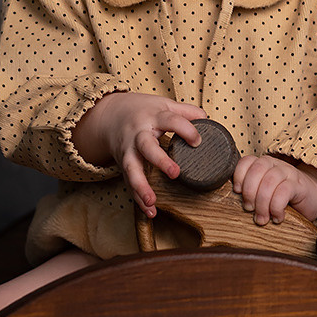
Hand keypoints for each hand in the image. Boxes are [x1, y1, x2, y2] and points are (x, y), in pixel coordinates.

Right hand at [73, 92, 203, 217]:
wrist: (110, 116)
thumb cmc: (142, 111)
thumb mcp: (163, 105)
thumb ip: (185, 111)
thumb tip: (206, 118)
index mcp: (152, 117)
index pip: (170, 121)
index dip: (186, 130)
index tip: (198, 141)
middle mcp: (138, 134)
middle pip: (147, 147)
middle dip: (160, 160)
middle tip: (175, 173)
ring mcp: (129, 151)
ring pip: (132, 169)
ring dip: (141, 186)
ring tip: (152, 201)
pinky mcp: (124, 165)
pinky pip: (130, 183)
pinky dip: (138, 199)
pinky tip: (150, 212)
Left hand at [231, 154, 316, 225]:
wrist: (313, 199)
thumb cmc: (284, 199)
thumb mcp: (264, 194)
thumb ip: (251, 193)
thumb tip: (231, 204)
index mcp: (263, 165)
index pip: (246, 161)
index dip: (239, 176)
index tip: (237, 192)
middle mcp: (275, 165)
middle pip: (256, 170)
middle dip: (249, 192)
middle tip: (250, 210)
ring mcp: (288, 173)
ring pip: (269, 181)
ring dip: (262, 203)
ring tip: (263, 219)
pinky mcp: (299, 185)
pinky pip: (284, 191)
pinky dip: (277, 207)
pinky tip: (277, 217)